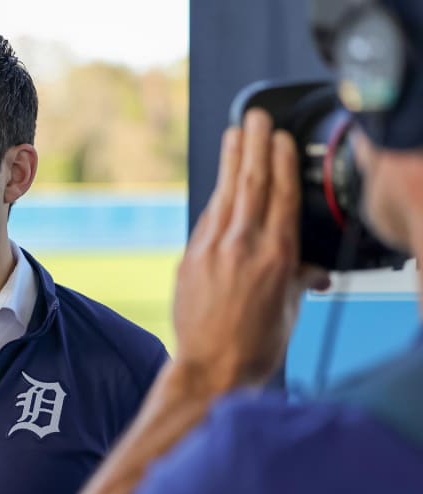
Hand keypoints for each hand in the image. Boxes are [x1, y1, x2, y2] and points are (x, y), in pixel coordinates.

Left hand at [174, 109, 328, 390]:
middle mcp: (243, 246)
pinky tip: (220, 183)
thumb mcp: (289, 308)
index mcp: (277, 256)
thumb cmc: (255, 345)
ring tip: (234, 134)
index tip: (279, 137)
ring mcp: (212, 250)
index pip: (281, 195)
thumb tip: (310, 270)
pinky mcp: (189, 259)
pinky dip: (216, 198)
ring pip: (225, 194)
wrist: (210, 369)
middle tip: (254, 117)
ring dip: (230, 160)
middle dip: (253, 145)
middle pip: (250, 183)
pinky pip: (206, 219)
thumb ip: (297, 277)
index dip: (280, 161)